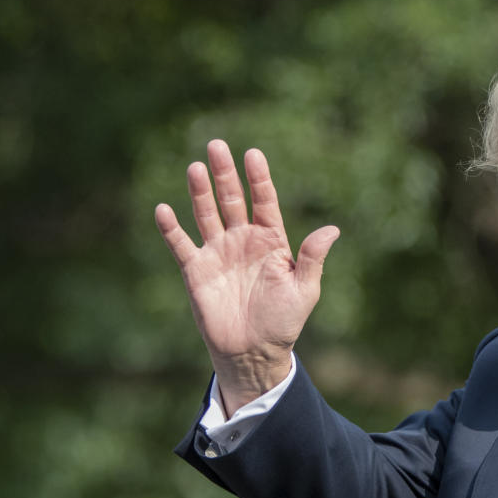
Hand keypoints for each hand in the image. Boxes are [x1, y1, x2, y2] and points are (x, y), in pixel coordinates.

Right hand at [155, 139, 338, 413]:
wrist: (254, 351)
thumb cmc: (284, 321)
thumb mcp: (304, 289)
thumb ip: (313, 257)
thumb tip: (332, 229)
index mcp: (271, 241)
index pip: (264, 201)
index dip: (258, 178)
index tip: (252, 154)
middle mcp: (242, 240)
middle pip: (233, 199)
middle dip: (225, 174)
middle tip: (217, 146)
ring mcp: (218, 253)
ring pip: (207, 214)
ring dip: (200, 193)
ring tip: (196, 168)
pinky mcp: (195, 270)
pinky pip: (181, 244)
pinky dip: (171, 228)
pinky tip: (164, 210)